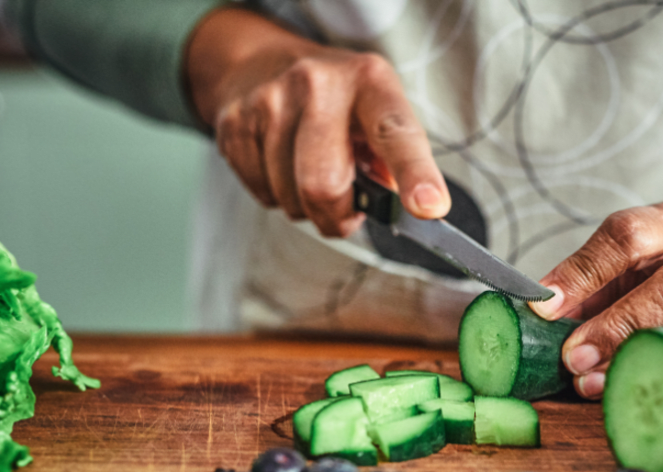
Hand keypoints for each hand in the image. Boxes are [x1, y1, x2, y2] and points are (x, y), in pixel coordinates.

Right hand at [186, 7, 448, 235]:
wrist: (261, 62)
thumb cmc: (337, 103)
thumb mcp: (378, 111)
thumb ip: (394, 160)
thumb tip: (398, 207)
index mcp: (369, 81)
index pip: (395, 133)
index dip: (414, 174)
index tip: (428, 208)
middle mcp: (317, 84)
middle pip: (324, 186)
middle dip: (337, 216)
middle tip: (345, 211)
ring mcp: (269, 101)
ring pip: (290, 199)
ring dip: (306, 206)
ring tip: (310, 172)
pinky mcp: (234, 123)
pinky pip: (262, 195)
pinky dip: (277, 195)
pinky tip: (282, 165)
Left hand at [529, 203, 662, 397]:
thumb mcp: (631, 260)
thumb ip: (589, 285)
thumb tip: (543, 318)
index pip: (626, 237)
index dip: (583, 272)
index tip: (546, 307)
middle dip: (616, 324)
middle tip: (573, 356)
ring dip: (635, 357)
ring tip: (592, 382)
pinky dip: (658, 376)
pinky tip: (629, 390)